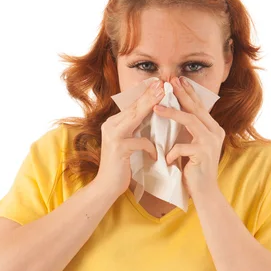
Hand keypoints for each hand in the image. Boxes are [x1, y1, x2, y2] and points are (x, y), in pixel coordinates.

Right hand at [95, 79, 164, 197]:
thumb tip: (152, 115)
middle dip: (149, 95)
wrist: (107, 187)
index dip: (145, 94)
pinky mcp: (118, 148)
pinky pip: (140, 142)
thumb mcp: (128, 143)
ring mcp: (113, 136)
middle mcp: (110, 126)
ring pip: (134, 117)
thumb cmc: (121, 166)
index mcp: (113, 123)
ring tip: (163, 97)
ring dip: (150, 106)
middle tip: (162, 83)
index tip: (158, 84)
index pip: (132, 105)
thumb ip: (135, 130)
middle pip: (133, 107)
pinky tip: (155, 156)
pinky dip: (150, 148)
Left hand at [153, 76, 224, 197]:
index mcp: (214, 129)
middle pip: (196, 108)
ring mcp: (211, 142)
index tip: (177, 80)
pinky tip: (168, 160)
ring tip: (156, 107)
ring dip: (171, 113)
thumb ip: (188, 131)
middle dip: (181, 93)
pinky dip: (172, 152)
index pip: (200, 106)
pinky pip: (182, 146)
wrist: (204, 193)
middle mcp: (215, 132)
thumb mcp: (192, 146)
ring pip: (190, 121)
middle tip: (169, 81)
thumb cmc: (194, 169)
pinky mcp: (203, 154)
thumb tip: (173, 113)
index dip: (188, 92)